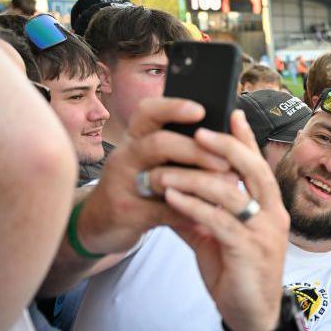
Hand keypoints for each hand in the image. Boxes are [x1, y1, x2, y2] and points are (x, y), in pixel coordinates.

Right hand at [78, 98, 233, 254]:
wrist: (101, 223)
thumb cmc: (139, 184)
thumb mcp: (152, 160)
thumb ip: (180, 146)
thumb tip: (227, 134)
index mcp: (136, 137)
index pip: (148, 111)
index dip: (173, 107)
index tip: (201, 110)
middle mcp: (126, 155)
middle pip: (159, 143)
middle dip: (196, 150)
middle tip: (226, 161)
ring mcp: (122, 184)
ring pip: (161, 178)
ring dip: (199, 183)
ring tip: (229, 188)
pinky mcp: (127, 212)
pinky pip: (164, 210)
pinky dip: (190, 212)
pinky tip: (211, 214)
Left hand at [160, 111, 289, 330]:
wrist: (252, 317)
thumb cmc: (238, 276)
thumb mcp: (219, 240)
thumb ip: (202, 215)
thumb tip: (177, 193)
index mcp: (269, 209)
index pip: (259, 166)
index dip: (246, 139)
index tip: (231, 113)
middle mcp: (273, 216)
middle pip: (253, 170)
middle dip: (225, 147)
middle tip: (198, 132)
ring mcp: (264, 234)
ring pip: (230, 193)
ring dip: (193, 179)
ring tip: (164, 172)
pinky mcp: (248, 252)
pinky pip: (218, 222)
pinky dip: (193, 207)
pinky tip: (172, 198)